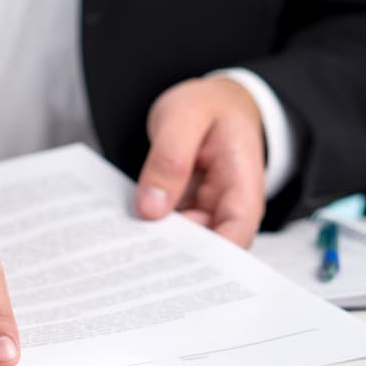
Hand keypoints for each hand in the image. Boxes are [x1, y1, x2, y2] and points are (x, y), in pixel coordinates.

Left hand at [135, 77, 265, 247]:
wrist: (211, 103)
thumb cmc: (209, 106)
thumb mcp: (185, 116)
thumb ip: (170, 158)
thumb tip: (151, 210)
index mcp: (243, 186)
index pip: (237, 235)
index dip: (210, 257)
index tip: (172, 262)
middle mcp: (228, 208)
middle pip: (206, 249)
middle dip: (172, 256)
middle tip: (132, 255)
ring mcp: (205, 213)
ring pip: (182, 245)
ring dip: (155, 245)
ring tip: (122, 245)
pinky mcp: (185, 213)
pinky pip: (167, 230)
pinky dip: (146, 231)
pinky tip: (123, 231)